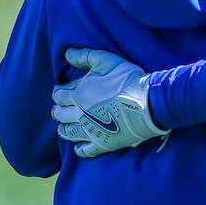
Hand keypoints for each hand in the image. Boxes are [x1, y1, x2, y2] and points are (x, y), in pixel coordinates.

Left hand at [51, 48, 168, 157]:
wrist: (147, 103)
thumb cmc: (126, 80)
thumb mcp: (105, 60)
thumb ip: (84, 57)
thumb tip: (67, 53)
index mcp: (78, 94)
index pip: (58, 95)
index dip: (58, 93)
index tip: (60, 92)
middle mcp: (79, 114)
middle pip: (60, 114)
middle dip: (57, 111)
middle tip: (59, 110)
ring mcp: (90, 131)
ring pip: (68, 133)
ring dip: (64, 129)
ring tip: (63, 128)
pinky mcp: (102, 143)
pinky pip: (84, 150)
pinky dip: (79, 149)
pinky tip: (78, 147)